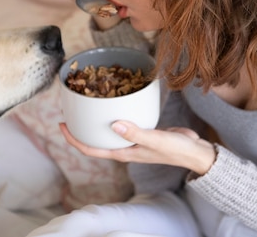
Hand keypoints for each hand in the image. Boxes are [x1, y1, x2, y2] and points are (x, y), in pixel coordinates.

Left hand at [59, 121, 216, 175]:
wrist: (194, 151)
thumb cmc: (175, 149)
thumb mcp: (154, 139)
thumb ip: (135, 132)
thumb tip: (113, 124)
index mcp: (123, 153)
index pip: (91, 149)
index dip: (74, 139)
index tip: (62, 126)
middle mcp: (125, 148)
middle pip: (95, 141)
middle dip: (80, 129)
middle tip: (70, 112)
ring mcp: (133, 141)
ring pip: (108, 132)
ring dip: (96, 123)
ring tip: (87, 106)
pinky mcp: (142, 131)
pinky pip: (122, 124)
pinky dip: (114, 116)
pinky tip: (115, 104)